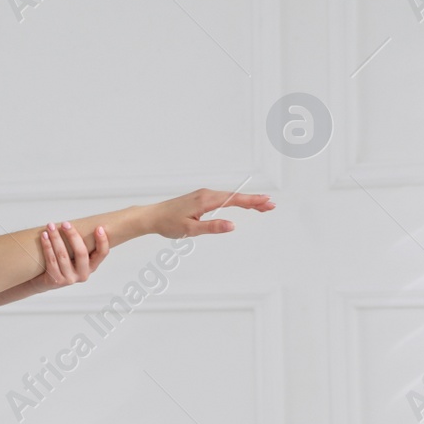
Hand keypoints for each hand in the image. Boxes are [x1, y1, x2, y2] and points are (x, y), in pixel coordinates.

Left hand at [38, 220, 108, 288]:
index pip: (102, 254)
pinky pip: (51, 260)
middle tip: (65, 223)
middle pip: (81, 253)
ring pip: (63, 255)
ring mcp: (69, 279)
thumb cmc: (61, 264)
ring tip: (50, 226)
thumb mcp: (74, 257)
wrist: (44, 282)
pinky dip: (47, 246)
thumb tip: (76, 223)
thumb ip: (78, 244)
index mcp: (91, 267)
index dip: (102, 242)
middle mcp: (83, 274)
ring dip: (56, 238)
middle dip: (73, 235)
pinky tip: (44, 236)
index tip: (99, 228)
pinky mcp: (56, 280)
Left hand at [147, 188, 274, 238]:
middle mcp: (206, 194)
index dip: (252, 201)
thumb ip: (212, 227)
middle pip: (235, 196)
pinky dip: (235, 200)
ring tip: (262, 206)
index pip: (234, 199)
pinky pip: (223, 198)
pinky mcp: (200, 198)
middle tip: (271, 206)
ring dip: (246, 200)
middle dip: (254, 201)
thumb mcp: (191, 229)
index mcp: (206, 200)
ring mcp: (203, 195)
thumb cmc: (168, 223)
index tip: (267, 202)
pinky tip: (241, 203)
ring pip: (230, 197)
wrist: (151, 216)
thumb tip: (232, 226)